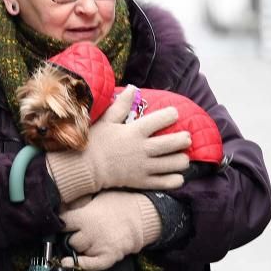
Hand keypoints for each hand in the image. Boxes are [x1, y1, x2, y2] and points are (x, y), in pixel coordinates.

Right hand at [47, 86, 190, 202]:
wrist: (84, 168)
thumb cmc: (94, 142)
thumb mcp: (106, 120)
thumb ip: (121, 105)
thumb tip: (133, 88)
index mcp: (135, 131)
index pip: (161, 119)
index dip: (171, 115)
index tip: (174, 114)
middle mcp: (142, 149)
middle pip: (172, 143)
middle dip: (184, 139)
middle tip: (187, 137)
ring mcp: (143, 167)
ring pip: (172, 164)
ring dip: (182, 160)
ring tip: (183, 157)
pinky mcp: (142, 181)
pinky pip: (164, 182)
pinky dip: (175, 179)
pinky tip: (178, 175)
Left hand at [58, 191, 161, 270]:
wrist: (143, 215)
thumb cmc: (120, 203)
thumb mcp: (98, 195)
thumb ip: (80, 202)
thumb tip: (63, 204)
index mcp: (84, 216)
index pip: (62, 222)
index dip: (60, 222)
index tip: (61, 222)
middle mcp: (89, 233)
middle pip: (68, 240)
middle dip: (70, 236)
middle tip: (75, 231)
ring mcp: (98, 246)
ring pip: (78, 251)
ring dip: (79, 247)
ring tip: (85, 239)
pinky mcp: (108, 256)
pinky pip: (91, 265)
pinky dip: (82, 264)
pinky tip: (74, 262)